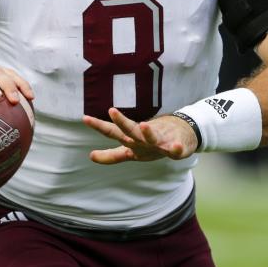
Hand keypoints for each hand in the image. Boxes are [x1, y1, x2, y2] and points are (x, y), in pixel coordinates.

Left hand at [82, 108, 198, 164]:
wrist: (182, 134)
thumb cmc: (152, 142)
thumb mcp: (131, 151)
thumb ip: (113, 155)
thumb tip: (90, 156)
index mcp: (133, 140)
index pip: (113, 133)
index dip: (100, 126)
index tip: (85, 118)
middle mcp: (144, 139)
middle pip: (130, 131)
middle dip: (122, 122)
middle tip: (112, 110)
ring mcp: (160, 142)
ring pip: (152, 137)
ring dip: (148, 132)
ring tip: (144, 125)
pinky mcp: (176, 148)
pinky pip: (176, 150)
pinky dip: (176, 148)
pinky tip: (176, 147)